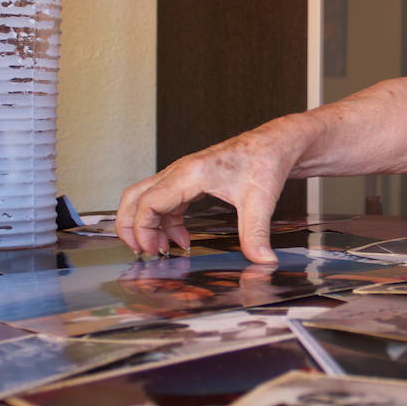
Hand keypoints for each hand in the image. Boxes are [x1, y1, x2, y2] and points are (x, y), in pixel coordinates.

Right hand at [115, 124, 300, 263]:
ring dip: (148, 225)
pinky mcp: (191, 179)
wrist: (275, 143)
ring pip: (147, 198)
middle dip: (131, 226)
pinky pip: (165, 200)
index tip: (154, 252)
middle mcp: (181, 171)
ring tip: (162, 251)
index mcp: (191, 174)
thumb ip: (256, 235)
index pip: (148, 202)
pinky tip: (182, 239)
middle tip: (142, 252)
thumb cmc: (265, 162)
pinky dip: (166, 221)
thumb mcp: (260, 202)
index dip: (143, 230)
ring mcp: (183, 174)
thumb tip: (263, 262)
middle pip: (136, 196)